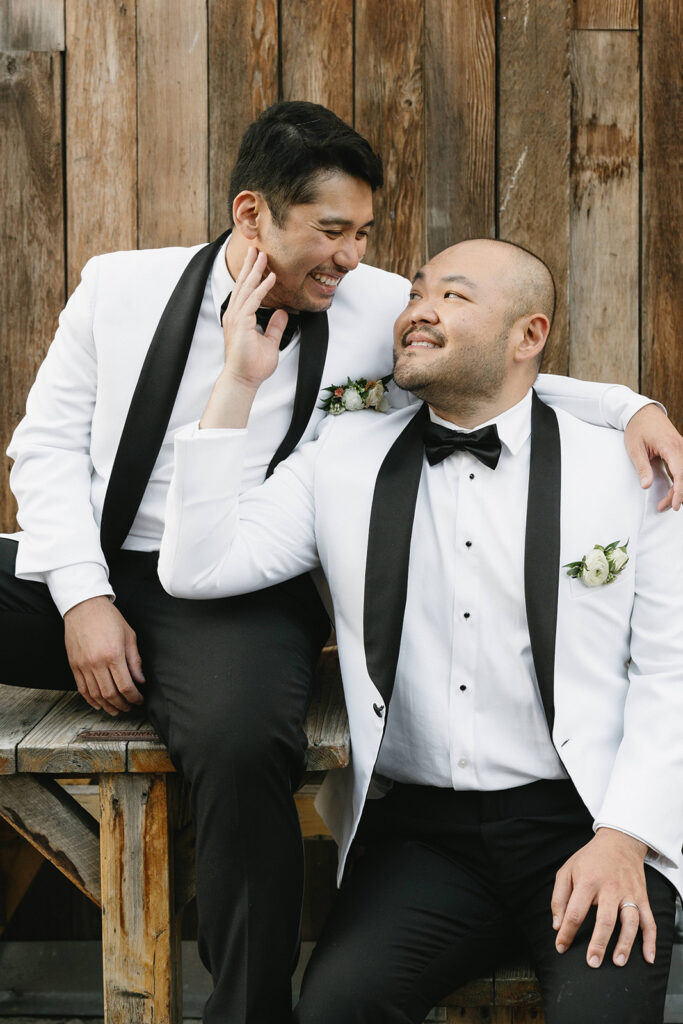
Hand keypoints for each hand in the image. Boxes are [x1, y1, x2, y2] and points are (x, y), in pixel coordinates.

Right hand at [64, 596, 145, 714]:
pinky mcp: (74, 665)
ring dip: (107, 706)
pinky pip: (82, 689)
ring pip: (96, 695)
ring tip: (116, 709)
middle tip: (130, 707)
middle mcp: (97, 663)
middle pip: (111, 694)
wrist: (84, 606)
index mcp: (114, 655)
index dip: (134, 697)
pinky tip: (99, 704)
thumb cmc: (108, 618)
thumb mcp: (129, 635)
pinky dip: (91, 700)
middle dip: (123, 704)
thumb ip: (135, 660)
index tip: (139, 700)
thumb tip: (140, 680)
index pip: (126, 686)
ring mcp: (83, 665)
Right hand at [221, 246, 288, 390]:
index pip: (246, 291)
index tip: (259, 261)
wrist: (244, 380)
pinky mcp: (241, 322)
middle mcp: (235, 314)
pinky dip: (262, 287)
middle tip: (256, 247)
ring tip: (262, 254)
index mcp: (240, 317)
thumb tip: (282, 313)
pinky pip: (253, 300)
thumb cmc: (253, 365)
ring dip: (255, 270)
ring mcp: (236, 317)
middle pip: (243, 284)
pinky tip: (271, 277)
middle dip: (250, 265)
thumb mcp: (270, 342)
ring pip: (246, 288)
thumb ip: (275, 326)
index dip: (252, 275)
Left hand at [551, 827, 654, 968]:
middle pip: (605, 919)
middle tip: (592, 962)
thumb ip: (559, 897)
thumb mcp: (567, 870)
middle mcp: (610, 888)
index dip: (567, 932)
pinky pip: (649, 921)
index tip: (561, 946)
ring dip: (625, 943)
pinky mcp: (642, 897)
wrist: (619, 841)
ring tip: (618, 961)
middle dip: (598, 943)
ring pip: (630, 922)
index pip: (575, 911)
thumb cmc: (590, 859)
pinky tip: (648, 957)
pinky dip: (651, 940)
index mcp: (588, 881)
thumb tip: (557, 924)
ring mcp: (629, 893)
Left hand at [625, 403, 682, 510]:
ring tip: (665, 501)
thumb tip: (646, 486)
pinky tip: (673, 490)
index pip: (680, 473)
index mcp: (670, 446)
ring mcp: (682, 447)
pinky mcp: (680, 448)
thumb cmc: (637, 428)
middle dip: (677, 494)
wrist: (641, 412)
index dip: (678, 491)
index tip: (674, 505)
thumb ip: (642, 468)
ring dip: (679, 488)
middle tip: (663, 507)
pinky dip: (680, 480)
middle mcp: (681, 446)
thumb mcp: (635, 449)